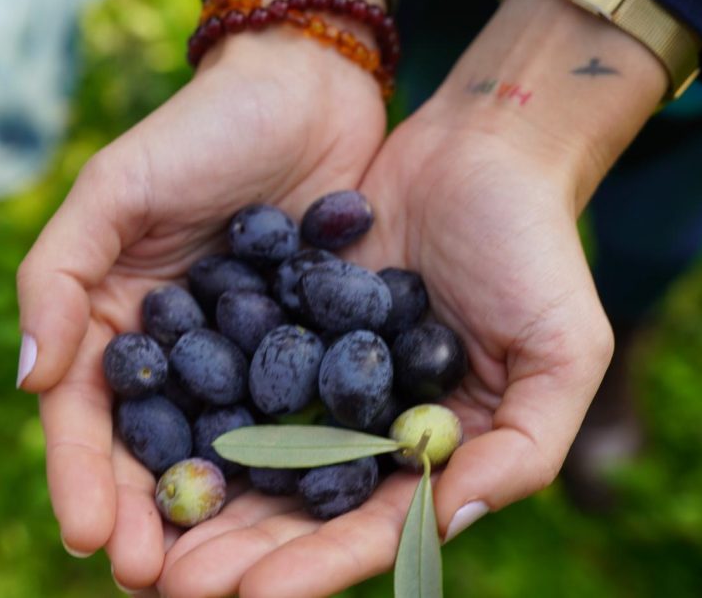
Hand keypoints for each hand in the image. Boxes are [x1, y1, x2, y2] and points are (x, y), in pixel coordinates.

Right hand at [15, 32, 385, 589]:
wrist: (306, 89)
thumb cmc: (199, 132)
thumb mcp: (115, 190)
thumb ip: (60, 277)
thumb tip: (28, 380)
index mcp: (118, 325)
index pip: (89, 419)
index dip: (85, 480)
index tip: (92, 538)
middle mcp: (181, 357)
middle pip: (158, 456)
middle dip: (156, 522)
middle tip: (164, 586)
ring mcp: (251, 360)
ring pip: (231, 455)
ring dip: (227, 519)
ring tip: (231, 579)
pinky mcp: (317, 352)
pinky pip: (306, 420)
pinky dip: (304, 469)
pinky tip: (314, 515)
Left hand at [156, 0, 667, 596]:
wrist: (477, 149)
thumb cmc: (534, 248)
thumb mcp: (561, 350)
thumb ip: (522, 446)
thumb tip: (448, 520)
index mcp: (425, 451)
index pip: (368, 527)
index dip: (315, 564)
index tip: (256, 597)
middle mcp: (361, 425)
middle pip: (292, 504)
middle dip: (235, 547)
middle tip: (171, 583)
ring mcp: (312, 375)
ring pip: (246, 449)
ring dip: (198, 492)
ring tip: (139, 531)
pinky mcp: (274, 319)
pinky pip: (226, 368)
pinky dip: (187, 402)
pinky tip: (139, 430)